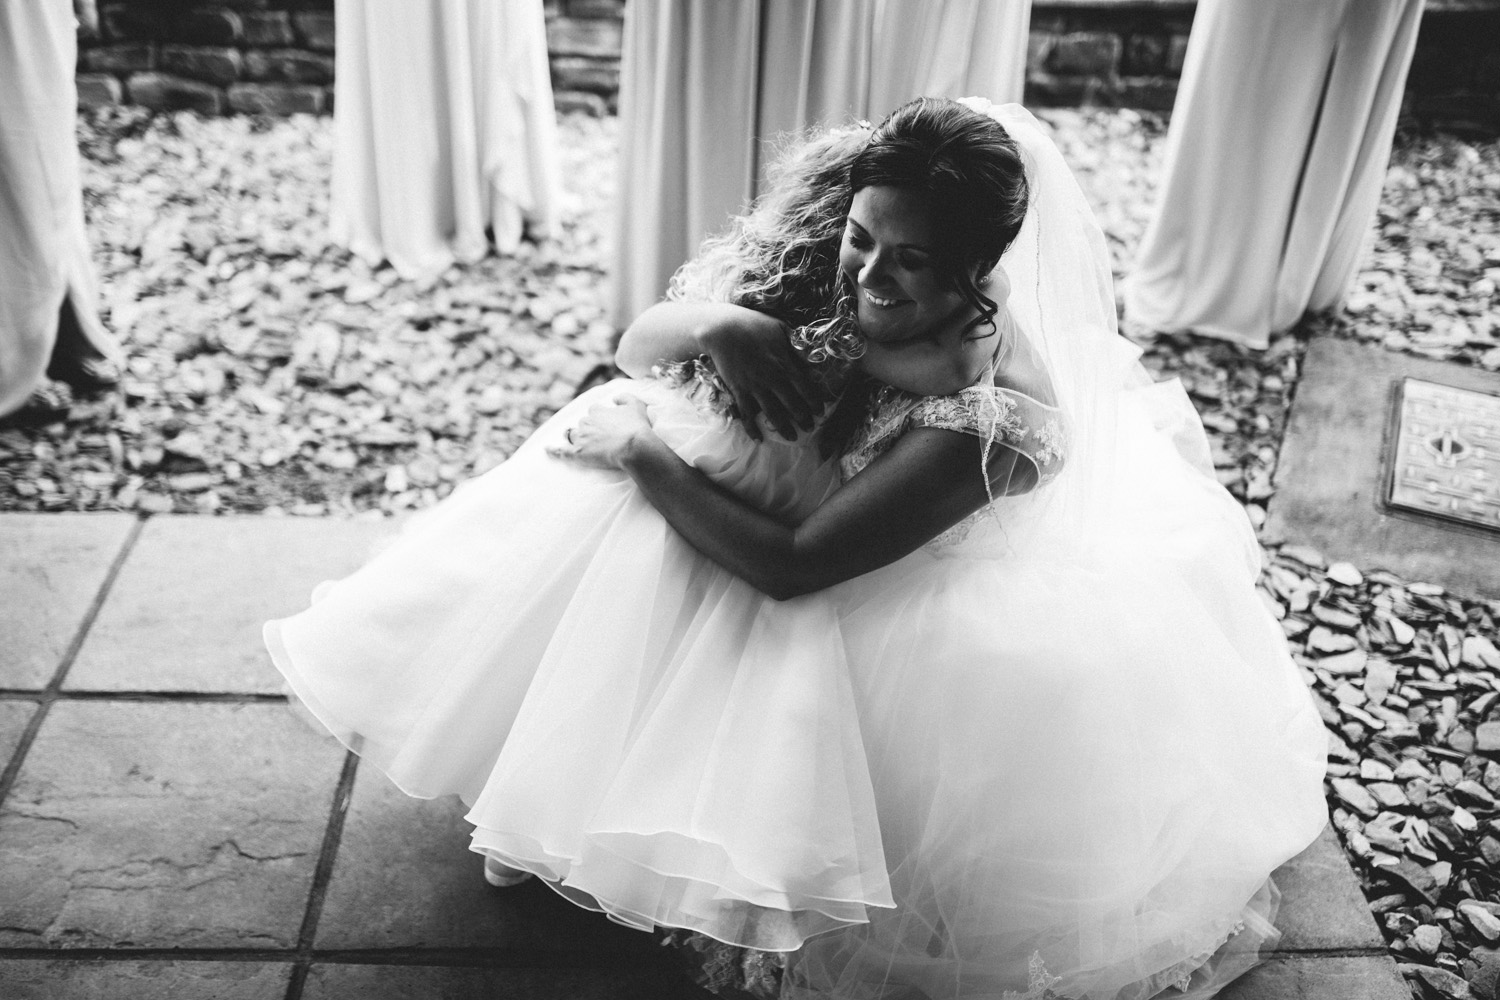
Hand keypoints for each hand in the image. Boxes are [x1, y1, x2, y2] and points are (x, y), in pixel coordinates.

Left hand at [548, 396, 656, 469]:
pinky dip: (553, 450)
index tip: (608, 425)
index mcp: (598, 410)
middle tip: (601, 439)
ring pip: (572, 435)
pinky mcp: (578, 453)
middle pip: (583, 424)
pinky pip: (561, 451)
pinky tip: (547, 450)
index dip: (600, 418)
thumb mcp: (636, 405)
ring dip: (576, 438)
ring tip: (584, 445)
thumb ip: (625, 397)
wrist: (634, 447)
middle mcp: (586, 422)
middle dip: (589, 429)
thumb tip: (615, 397)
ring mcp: (581, 438)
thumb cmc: (637, 427)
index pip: (594, 411)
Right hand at [700, 311, 821, 441]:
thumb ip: (795, 343)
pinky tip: (758, 439)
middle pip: (792, 403)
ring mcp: (755, 385)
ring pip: (773, 412)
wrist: (721, 328)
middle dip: (803, 418)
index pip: (805, 386)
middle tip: (810, 428)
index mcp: (784, 362)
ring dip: (784, 428)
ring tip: (792, 438)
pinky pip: (746, 414)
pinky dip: (752, 428)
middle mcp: (772, 377)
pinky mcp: (738, 390)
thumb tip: (810, 355)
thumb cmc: (752, 324)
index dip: (814, 401)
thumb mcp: (780, 328)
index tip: (820, 411)